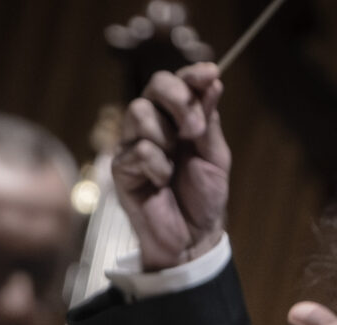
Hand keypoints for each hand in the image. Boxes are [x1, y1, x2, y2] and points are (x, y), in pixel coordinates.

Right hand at [115, 65, 229, 271]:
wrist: (192, 238)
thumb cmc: (203, 198)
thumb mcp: (215, 156)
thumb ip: (210, 120)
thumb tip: (213, 82)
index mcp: (180, 118)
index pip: (180, 82)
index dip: (192, 74)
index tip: (210, 74)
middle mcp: (155, 126)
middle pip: (155, 85)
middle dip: (178, 99)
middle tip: (195, 129)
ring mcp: (134, 144)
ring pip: (139, 111)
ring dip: (165, 135)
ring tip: (175, 162)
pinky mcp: (121, 168)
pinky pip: (137, 150)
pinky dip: (157, 166)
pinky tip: (161, 183)